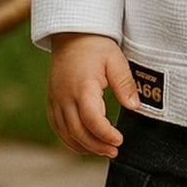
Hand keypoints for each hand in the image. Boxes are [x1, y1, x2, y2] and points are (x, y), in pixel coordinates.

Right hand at [47, 33, 139, 156]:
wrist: (71, 35)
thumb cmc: (95, 46)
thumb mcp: (115, 59)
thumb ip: (125, 84)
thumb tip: (135, 106)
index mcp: (83, 87)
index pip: (92, 119)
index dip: (105, 134)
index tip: (120, 140)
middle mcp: (65, 97)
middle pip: (78, 132)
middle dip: (97, 146)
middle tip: (115, 150)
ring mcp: (55, 101)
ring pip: (66, 134)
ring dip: (84, 147)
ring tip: (104, 150)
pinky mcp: (52, 102)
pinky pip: (58, 128)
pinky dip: (70, 140)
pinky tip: (85, 144)